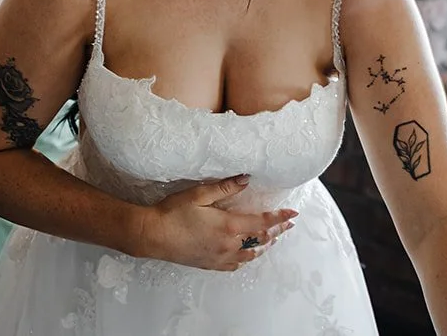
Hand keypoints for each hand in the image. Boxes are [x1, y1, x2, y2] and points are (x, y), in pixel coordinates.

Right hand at [138, 175, 296, 270]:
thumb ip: (225, 187)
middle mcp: (228, 245)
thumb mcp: (199, 194)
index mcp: (228, 226)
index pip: (262, 222)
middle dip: (276, 231)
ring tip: (272, 239)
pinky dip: (246, 259)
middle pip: (260, 240)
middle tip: (288, 225)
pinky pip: (235, 265)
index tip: (293, 214)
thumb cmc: (173, 212)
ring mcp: (219, 257)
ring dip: (263, 246)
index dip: (279, 218)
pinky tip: (247, 255)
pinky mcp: (210, 264)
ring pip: (250, 255)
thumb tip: (246, 180)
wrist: (153, 236)